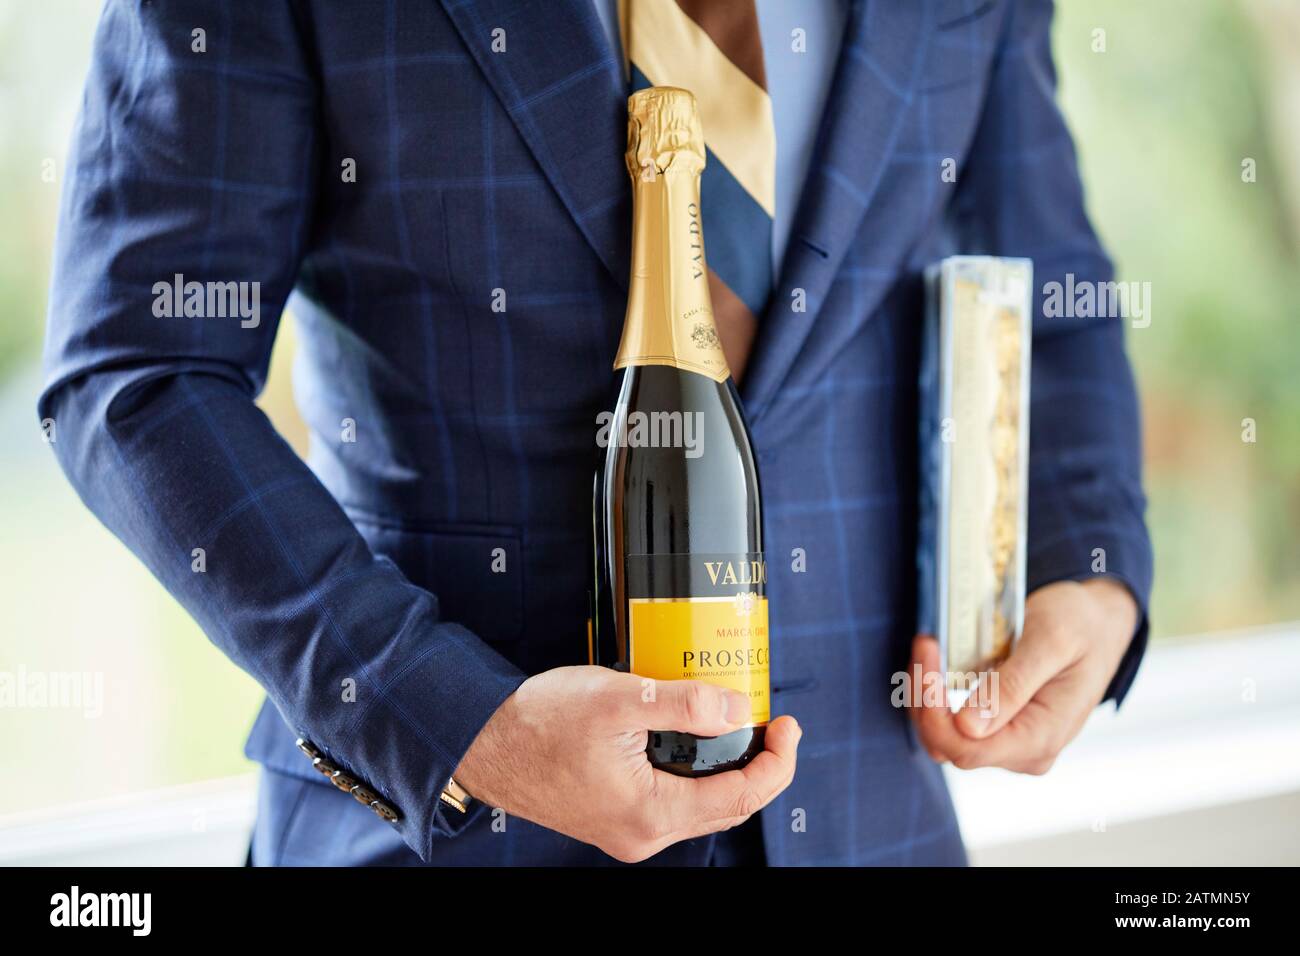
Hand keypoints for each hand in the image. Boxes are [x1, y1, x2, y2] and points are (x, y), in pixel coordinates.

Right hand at [453, 665, 800, 861]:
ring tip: (738, 724)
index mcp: (650, 813)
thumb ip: (684, 704)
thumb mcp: (619, 699)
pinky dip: (695, 771)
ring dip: (727, 768)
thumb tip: (737, 709)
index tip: (787, 724)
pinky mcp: (616, 816)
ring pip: (701, 804)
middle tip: (772, 722)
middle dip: (759, 765)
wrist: (482, 741)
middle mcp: (643, 834)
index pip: (741, 797)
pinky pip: (673, 799)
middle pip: (727, 806)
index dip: (777, 761)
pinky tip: (694, 738)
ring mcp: (628, 829)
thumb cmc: (538, 722)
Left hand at [910, 578, 1137, 774]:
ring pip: (944, 737)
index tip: (928, 652)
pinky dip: (935, 696)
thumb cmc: (1080, 626)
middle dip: (925, 697)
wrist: (1097, 624)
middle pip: (949, 744)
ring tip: (928, 648)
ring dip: (925, 696)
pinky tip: (936, 662)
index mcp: (1042, 737)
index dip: (934, 708)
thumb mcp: (1051, 643)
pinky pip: (952, 726)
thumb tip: (969, 727)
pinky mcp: (999, 729)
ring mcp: (1011, 744)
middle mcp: (1024, 752)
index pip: (967, 748)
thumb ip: (1012, 686)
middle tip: (925, 642)